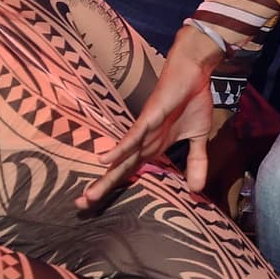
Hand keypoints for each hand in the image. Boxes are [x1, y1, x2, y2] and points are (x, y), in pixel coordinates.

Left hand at [78, 24, 220, 209]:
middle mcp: (143, 142)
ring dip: (107, 175)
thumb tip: (197, 189)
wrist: (194, 73)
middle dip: (102, 187)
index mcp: (152, 147)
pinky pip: (133, 135)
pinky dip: (121, 148)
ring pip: (122, 157)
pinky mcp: (149, 117)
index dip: (114, 186)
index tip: (96, 204)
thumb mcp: (199, 138)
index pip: (130, 171)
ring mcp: (144, 130)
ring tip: (89, 194)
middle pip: (119, 169)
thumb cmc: (192, 101)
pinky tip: (105, 159)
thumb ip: (196, 162)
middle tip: (80, 205)